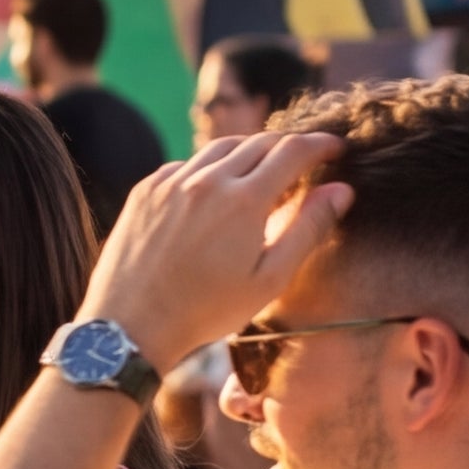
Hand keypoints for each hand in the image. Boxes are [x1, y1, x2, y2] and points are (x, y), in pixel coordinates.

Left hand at [83, 127, 349, 367]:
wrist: (128, 327)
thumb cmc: (204, 311)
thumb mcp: (269, 278)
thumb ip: (308, 228)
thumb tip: (341, 189)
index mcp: (243, 200)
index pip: (294, 150)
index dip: (322, 144)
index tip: (337, 149)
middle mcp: (205, 181)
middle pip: (260, 142)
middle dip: (290, 146)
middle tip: (305, 161)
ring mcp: (169, 183)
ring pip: (221, 147)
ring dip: (249, 152)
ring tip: (263, 173)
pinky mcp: (144, 192)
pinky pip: (186, 165)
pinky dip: (209, 168)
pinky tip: (216, 191)